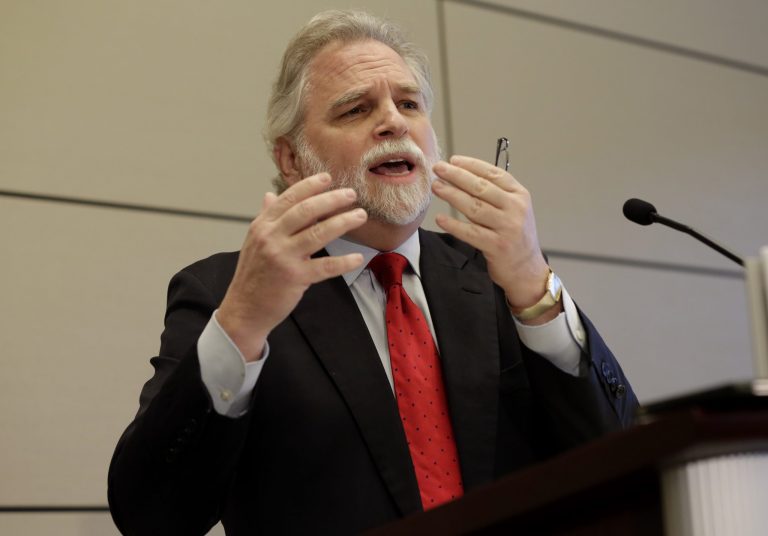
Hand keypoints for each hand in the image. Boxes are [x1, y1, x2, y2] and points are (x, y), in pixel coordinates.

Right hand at [218, 173, 366, 360]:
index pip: (288, 199)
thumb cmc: (253, 274)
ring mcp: (283, 257)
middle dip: (331, 200)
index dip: (309, 186)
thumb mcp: (254, 242)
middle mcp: (271, 238)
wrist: (245, 309)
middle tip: (350, 194)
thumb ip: (265, 217)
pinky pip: (325, 267)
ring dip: (342, 222)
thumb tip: (270, 195)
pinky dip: (343, 262)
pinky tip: (358, 257)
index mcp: (262, 226)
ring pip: (318, 234)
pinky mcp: (295, 278)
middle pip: (306, 211)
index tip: (327, 178)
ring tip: (360, 215)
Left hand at [431, 155, 551, 313]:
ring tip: (436, 187)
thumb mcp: (514, 209)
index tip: (453, 160)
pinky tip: (440, 218)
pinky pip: (470, 232)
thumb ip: (495, 193)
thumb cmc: (515, 236)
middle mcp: (515, 208)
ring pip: (474, 207)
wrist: (526, 269)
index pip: (493, 174)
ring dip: (452, 195)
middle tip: (439, 168)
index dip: (471, 165)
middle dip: (457, 176)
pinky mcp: (497, 246)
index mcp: (519, 195)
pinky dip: (454, 224)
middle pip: (481, 188)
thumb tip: (462, 174)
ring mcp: (507, 227)